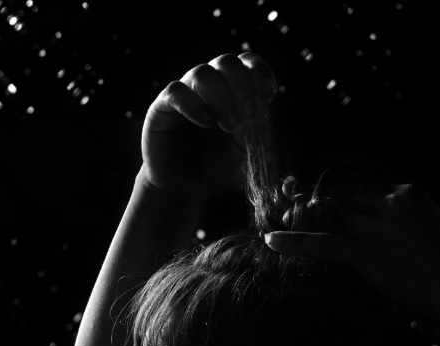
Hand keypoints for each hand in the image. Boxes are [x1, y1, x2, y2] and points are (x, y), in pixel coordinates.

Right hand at [140, 52, 276, 196]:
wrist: (188, 189)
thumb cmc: (221, 170)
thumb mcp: (251, 158)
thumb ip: (265, 145)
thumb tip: (278, 142)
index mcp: (235, 93)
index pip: (247, 63)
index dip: (259, 71)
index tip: (268, 93)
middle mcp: (210, 88)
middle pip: (226, 62)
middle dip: (242, 86)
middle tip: (248, 116)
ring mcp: (186, 94)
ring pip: (202, 73)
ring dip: (221, 97)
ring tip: (229, 126)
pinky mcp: (162, 108)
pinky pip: (175, 91)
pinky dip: (193, 103)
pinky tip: (205, 122)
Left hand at [264, 182, 439, 328]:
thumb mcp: (431, 232)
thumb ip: (403, 223)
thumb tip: (380, 227)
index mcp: (411, 193)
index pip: (365, 187)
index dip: (341, 196)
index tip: (324, 200)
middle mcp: (393, 204)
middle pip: (346, 199)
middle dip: (322, 206)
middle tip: (293, 206)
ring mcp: (379, 230)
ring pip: (335, 218)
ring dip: (312, 220)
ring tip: (284, 216)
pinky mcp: (368, 257)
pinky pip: (324, 244)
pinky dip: (294, 241)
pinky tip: (270, 240)